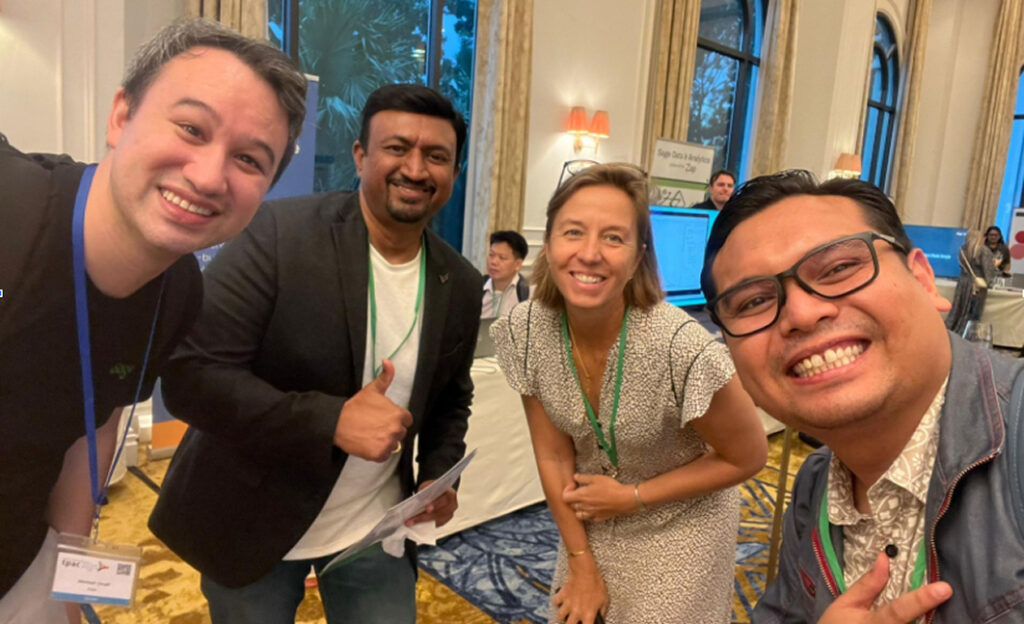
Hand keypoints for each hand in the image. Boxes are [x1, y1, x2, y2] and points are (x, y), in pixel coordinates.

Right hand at [334, 359, 412, 461]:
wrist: (338, 423)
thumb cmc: (355, 407)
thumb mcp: (372, 390)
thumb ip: (385, 377)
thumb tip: (388, 361)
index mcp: (398, 414)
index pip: (407, 420)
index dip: (397, 419)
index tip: (385, 419)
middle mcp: (395, 429)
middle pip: (400, 433)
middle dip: (391, 430)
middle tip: (376, 427)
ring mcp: (388, 443)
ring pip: (393, 445)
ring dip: (385, 442)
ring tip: (371, 435)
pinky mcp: (379, 454)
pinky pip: (385, 455)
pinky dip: (378, 453)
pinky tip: (369, 444)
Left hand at [406, 481, 458, 526]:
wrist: (439, 492)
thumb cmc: (434, 489)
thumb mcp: (429, 485)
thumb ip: (425, 491)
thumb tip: (418, 500)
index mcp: (450, 494)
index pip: (444, 499)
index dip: (436, 504)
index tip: (427, 508)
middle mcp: (452, 505)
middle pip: (440, 512)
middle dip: (425, 516)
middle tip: (412, 519)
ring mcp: (449, 514)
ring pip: (436, 520)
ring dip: (422, 522)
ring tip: (410, 522)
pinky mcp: (444, 521)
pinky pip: (435, 524)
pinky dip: (425, 524)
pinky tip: (416, 524)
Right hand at [553, 561, 608, 623]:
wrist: (585, 571)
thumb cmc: (596, 584)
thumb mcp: (605, 599)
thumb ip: (602, 611)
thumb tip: (601, 617)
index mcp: (588, 614)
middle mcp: (576, 612)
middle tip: (574, 620)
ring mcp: (568, 604)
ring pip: (560, 616)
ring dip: (563, 615)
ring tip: (567, 612)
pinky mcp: (562, 595)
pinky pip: (555, 602)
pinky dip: (557, 602)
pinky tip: (562, 600)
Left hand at [562, 473, 633, 522]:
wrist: (624, 499)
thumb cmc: (611, 487)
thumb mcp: (596, 478)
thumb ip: (583, 478)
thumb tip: (575, 477)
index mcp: (581, 496)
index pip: (565, 497)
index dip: (567, 490)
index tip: (574, 485)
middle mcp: (584, 507)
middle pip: (571, 506)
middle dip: (573, 498)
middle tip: (581, 491)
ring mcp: (591, 514)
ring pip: (579, 514)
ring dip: (579, 508)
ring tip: (586, 501)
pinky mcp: (599, 518)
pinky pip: (590, 518)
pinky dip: (590, 514)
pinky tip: (595, 507)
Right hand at [818, 553, 951, 622]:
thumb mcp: (845, 604)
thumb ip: (868, 585)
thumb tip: (885, 559)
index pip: (899, 610)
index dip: (922, 599)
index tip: (944, 589)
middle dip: (932, 613)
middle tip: (944, 597)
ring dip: (926, 621)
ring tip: (934, 603)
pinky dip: (918, 623)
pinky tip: (921, 618)